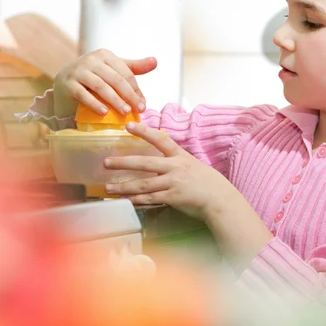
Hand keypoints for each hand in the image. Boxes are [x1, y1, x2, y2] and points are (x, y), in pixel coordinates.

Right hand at [53, 49, 157, 117]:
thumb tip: (155, 61)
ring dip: (115, 100)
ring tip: (125, 112)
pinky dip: (94, 103)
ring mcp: (78, 71)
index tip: (143, 105)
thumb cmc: (94, 76)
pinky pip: (83, 94)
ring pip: (101, 86)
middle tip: (138, 110)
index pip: (126, 73)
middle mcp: (91, 60)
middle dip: (129, 96)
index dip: (136, 90)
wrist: (64, 82)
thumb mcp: (114, 70)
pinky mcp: (67, 83)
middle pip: (115, 79)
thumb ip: (134, 67)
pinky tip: (104, 113)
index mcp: (105, 55)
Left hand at [104, 122, 237, 220]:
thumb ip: (176, 160)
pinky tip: (124, 200)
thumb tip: (160, 156)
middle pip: (144, 163)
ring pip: (143, 184)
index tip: (129, 125)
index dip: (144, 131)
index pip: (160, 139)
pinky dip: (135, 200)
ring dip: (123, 186)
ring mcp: (173, 183)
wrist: (219, 199)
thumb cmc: (207, 181)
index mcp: (180, 156)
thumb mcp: (192, 164)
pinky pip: (150, 199)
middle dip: (123, 162)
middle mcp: (175, 167)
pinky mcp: (172, 198)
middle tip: (106, 162)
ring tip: (108, 188)